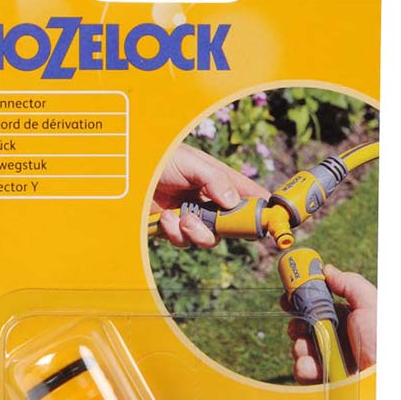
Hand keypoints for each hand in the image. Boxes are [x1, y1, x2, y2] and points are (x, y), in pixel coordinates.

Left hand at [153, 144, 269, 247]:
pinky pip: (184, 242)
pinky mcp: (174, 229)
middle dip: (227, 229)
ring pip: (209, 239)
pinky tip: (167, 217)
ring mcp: (194, 216)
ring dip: (197, 232)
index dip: (264, 211)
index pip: (251, 197)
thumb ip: (215, 180)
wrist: (127, 172)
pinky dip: (176, 233)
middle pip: (234, 226)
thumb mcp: (191, 163)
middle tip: (216, 223)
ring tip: (183, 218)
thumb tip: (234, 202)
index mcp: (222, 182)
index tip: (273, 223)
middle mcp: (211, 202)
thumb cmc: (161, 158)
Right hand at [284, 265, 376, 381]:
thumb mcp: (371, 304)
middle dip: (296, 325)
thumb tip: (327, 270)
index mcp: (347, 318)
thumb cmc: (382, 339)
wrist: (383, 377)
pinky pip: (304, 370)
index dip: (301, 301)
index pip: (318, 306)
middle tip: (297, 326)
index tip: (287, 297)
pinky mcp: (324, 380)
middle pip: (305, 327)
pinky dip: (302, 367)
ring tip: (306, 348)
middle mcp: (337, 337)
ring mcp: (330, 359)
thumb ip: (350, 284)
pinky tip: (310, 366)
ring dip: (299, 346)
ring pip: (301, 348)